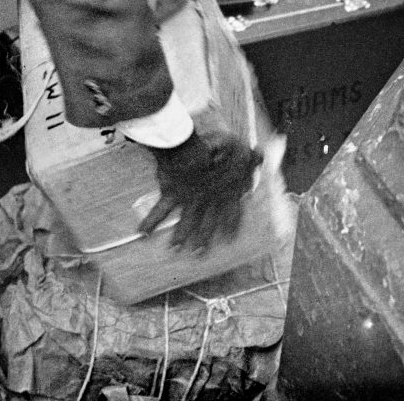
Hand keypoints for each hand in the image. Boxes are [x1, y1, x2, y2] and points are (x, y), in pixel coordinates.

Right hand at [140, 131, 262, 251]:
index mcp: (226, 192)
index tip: (230, 239)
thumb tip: (261, 154)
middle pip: (207, 224)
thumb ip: (252, 156)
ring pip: (185, 223)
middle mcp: (208, 202)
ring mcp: (189, 201)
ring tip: (175, 250)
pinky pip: (159, 211)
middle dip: (203, 239)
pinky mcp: (172, 195)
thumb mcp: (242, 149)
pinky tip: (142, 233)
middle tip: (199, 254)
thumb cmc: (220, 148)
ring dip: (180, 237)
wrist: (194, 151)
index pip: (231, 213)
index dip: (231, 225)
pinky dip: (150, 221)